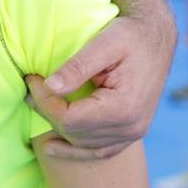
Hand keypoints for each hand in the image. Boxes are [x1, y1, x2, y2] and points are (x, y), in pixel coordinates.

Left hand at [25, 6, 175, 159]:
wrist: (156, 38)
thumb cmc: (131, 35)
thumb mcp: (104, 43)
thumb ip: (77, 66)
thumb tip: (50, 87)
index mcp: (124, 108)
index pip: (69, 118)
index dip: (45, 101)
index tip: (32, 80)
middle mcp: (130, 128)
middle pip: (74, 133)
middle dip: (47, 111)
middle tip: (32, 87)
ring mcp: (133, 134)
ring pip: (82, 145)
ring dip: (57, 129)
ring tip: (37, 105)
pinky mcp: (131, 133)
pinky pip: (99, 151)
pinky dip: (75, 151)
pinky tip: (53, 147)